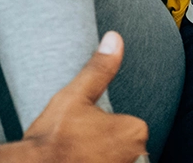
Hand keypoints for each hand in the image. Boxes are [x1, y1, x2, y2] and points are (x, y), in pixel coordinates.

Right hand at [21, 32, 148, 162]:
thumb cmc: (55, 137)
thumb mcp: (75, 95)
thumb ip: (99, 68)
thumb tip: (114, 41)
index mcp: (134, 131)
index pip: (127, 121)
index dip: (103, 120)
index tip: (84, 122)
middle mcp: (136, 155)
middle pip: (122, 139)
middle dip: (103, 137)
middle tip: (78, 135)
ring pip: (114, 154)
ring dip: (98, 152)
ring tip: (75, 147)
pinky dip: (93, 161)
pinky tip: (76, 158)